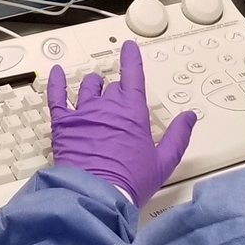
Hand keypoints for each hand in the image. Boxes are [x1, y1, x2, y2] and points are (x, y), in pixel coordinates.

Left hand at [47, 40, 196, 206]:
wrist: (95, 196)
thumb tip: (189, 118)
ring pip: (87, 87)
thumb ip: (178, 136)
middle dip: (116, 90)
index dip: (130, 58)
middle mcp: (107, 106)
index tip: (128, 47)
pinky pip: (57, 96)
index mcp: (132, 111)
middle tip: (118, 99)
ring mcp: (83, 113)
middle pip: (112, 86)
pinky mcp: (63, 124)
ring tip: (94, 85)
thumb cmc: (127, 182)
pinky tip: (55, 74)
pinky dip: (56, 82)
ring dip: (92, 85)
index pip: (132, 74)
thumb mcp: (163, 162)